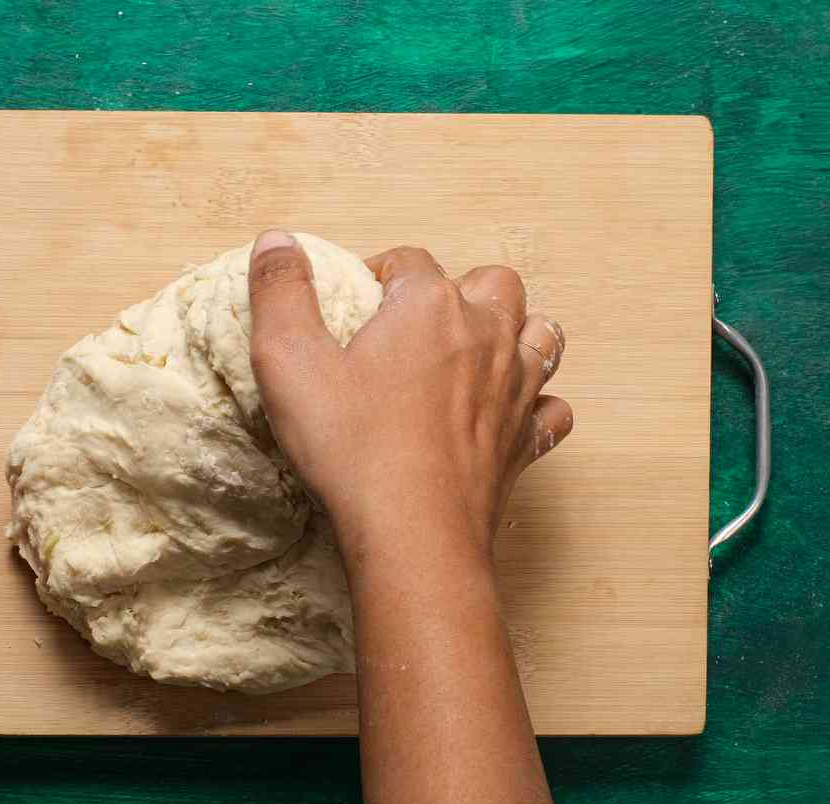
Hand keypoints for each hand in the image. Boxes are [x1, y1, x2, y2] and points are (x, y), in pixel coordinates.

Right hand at [248, 232, 571, 562]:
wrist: (412, 536)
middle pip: (490, 283)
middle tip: (422, 324)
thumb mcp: (288, 364)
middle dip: (461, 291)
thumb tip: (277, 242)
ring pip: (539, 334)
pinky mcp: (524, 443)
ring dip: (517, 332)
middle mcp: (485, 334)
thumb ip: (280, 293)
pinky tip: (513, 416)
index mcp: (429, 305)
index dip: (379, 276)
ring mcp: (513, 389)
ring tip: (482, 351)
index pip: (408, 262)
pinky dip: (539, 406)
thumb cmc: (352, 452)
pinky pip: (552, 411)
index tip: (355, 305)